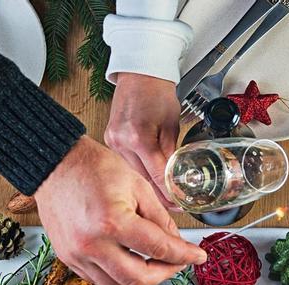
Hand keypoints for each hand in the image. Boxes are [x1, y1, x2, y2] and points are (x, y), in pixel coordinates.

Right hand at [35, 136, 205, 284]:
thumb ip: (160, 218)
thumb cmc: (94, 167)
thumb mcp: (137, 186)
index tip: (198, 257)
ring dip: (142, 279)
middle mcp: (92, 244)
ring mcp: (77, 255)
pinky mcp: (68, 258)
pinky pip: (99, 280)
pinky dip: (119, 277)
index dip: (183, 255)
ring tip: (156, 265)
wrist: (55, 164)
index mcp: (113, 222)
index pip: (158, 249)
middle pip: (138, 278)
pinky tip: (131, 264)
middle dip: (165, 273)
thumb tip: (176, 243)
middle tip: (178, 263)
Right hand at [105, 73, 180, 202]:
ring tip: (162, 195)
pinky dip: (137, 172)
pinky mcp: (109, 140)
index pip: (156, 175)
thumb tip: (175, 177)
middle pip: (142, 179)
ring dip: (147, 185)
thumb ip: (172, 153)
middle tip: (174, 206)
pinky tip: (146, 178)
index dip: (169, 193)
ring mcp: (112, 141)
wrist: (139, 75)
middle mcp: (121, 141)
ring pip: (133, 174)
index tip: (178, 204)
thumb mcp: (172, 124)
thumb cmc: (156, 92)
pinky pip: (125, 163)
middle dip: (159, 195)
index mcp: (139, 136)